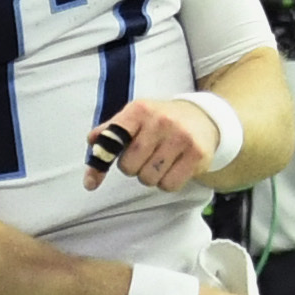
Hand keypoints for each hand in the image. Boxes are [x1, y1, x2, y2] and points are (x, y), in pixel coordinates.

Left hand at [83, 98, 216, 193]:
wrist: (203, 117)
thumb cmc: (161, 120)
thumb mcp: (136, 117)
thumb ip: (112, 131)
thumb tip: (92, 141)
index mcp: (140, 110)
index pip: (112, 139)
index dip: (100, 163)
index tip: (91, 183)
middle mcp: (160, 121)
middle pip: (129, 167)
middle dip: (133, 168)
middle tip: (145, 157)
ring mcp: (180, 137)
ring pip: (148, 178)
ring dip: (150, 176)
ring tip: (160, 161)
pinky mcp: (197, 154)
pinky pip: (169, 185)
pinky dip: (167, 183)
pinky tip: (173, 168)